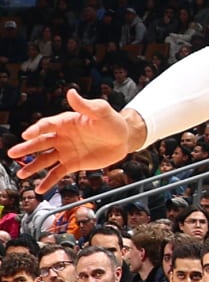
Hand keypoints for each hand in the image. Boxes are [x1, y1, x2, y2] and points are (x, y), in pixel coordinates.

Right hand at [9, 90, 143, 192]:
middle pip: (40, 143)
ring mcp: (66, 151)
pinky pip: (58, 173)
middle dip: (26, 148)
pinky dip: (49, 181)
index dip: (37, 129)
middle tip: (12, 153)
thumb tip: (71, 92)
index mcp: (65, 122)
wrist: (124, 139)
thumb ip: (85, 105)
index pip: (47, 125)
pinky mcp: (73, 164)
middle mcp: (62, 137)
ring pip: (45, 159)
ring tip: (21, 174)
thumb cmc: (112, 122)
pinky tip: (40, 189)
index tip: (27, 134)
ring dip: (32, 166)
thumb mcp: (100, 111)